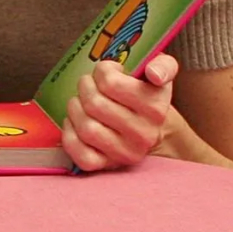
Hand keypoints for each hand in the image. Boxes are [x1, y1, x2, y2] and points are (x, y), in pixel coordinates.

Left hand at [66, 54, 179, 171]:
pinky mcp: (108, 166)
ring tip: (80, 102)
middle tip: (88, 85)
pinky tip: (75, 122)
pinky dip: (69, 135)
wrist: (150, 128)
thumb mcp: (161, 74)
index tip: (106, 72)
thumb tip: (154, 74)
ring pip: (86, 128)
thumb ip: (163, 66)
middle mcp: (144, 134)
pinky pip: (79, 153)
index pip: (110, 83)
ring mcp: (126, 153)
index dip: (101, 71)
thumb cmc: (146, 95)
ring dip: (75, 109)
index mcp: (156, 108)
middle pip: (94, 105)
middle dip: (85, 88)